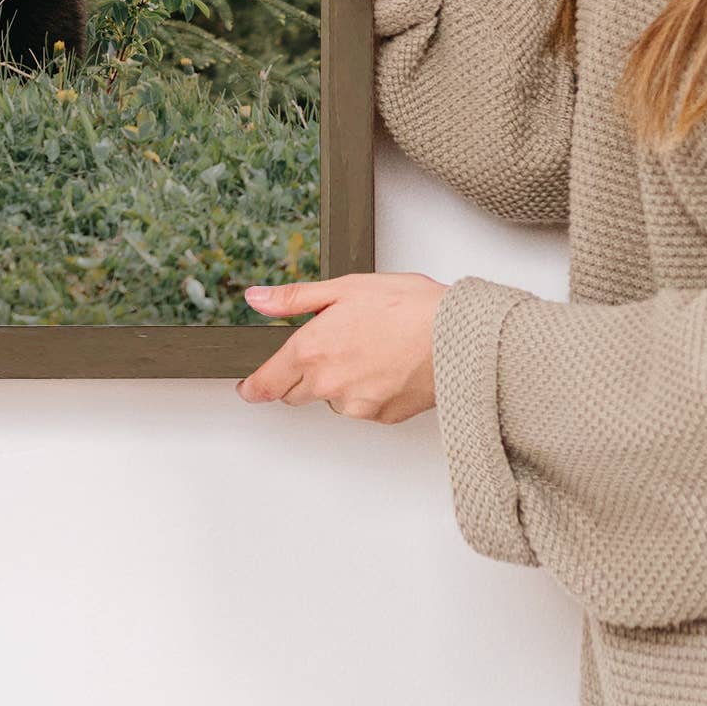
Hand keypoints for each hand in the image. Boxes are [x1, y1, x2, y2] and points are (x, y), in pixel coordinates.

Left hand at [236, 272, 443, 420]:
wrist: (458, 336)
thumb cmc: (407, 306)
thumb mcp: (343, 288)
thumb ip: (294, 299)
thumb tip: (257, 300)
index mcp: (311, 351)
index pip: (267, 384)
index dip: (254, 387)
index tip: (248, 389)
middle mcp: (330, 385)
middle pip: (296, 393)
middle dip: (302, 376)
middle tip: (328, 348)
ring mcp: (357, 406)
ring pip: (333, 400)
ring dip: (339, 383)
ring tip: (369, 349)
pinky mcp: (383, 417)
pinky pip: (363, 407)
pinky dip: (368, 391)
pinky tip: (386, 365)